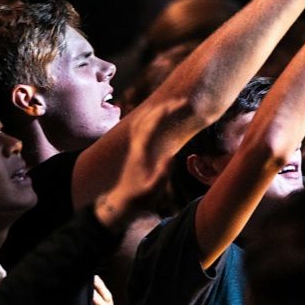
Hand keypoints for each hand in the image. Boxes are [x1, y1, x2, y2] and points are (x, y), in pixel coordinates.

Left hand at [95, 96, 189, 228]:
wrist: (122, 203)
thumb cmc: (139, 199)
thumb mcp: (152, 190)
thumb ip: (161, 175)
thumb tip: (170, 157)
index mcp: (140, 152)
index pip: (151, 125)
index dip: (164, 112)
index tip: (179, 104)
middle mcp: (135, 145)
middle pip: (146, 118)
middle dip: (164, 106)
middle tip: (183, 101)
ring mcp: (134, 147)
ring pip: (142, 120)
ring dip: (157, 110)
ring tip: (174, 104)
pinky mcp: (135, 150)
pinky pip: (141, 127)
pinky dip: (151, 118)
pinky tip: (160, 117)